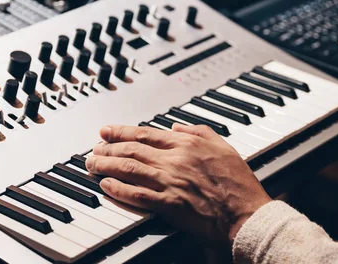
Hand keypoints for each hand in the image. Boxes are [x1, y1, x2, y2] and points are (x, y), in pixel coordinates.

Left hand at [85, 124, 271, 246]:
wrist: (245, 211)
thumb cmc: (237, 182)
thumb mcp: (222, 145)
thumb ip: (198, 131)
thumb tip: (177, 126)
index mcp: (187, 143)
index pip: (146, 133)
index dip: (122, 131)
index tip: (106, 131)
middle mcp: (175, 160)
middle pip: (132, 149)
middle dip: (108, 147)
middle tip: (93, 148)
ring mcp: (170, 182)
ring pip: (130, 169)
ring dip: (107, 165)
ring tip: (92, 164)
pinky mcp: (169, 204)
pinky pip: (137, 195)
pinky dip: (119, 190)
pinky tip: (106, 186)